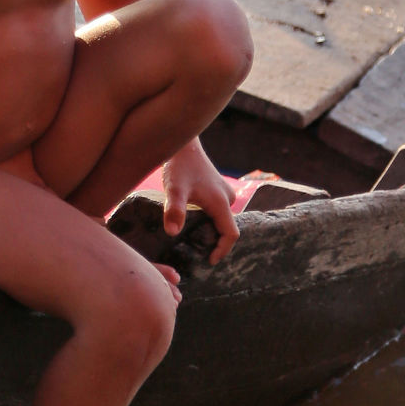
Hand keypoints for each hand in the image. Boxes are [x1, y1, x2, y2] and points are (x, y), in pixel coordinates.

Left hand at [160, 140, 237, 262]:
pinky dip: (209, 220)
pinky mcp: (217, 188)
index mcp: (221, 202)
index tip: (210, 261)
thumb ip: (174, 210)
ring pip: (223, 219)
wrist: (182, 144)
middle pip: (228, 228)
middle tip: (198, 254)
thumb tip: (173, 233)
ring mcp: (223, 192)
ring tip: (194, 241)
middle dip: (216, 243)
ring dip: (212, 231)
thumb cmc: (179, 166)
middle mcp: (227, 198)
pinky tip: (193, 223)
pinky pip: (218, 210)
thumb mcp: (174, 189)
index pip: (231, 234)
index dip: (223, 250)